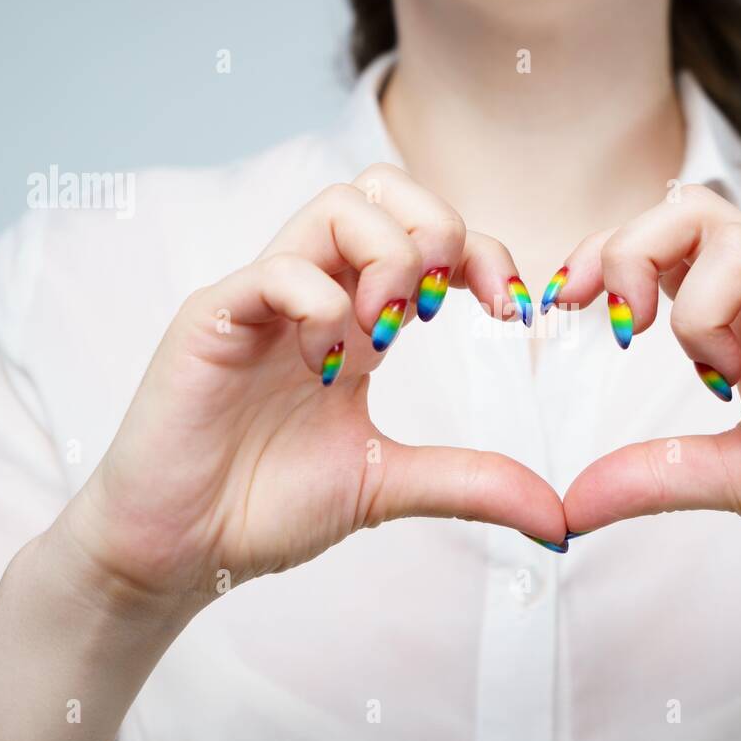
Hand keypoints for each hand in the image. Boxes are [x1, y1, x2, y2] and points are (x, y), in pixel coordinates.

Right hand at [59, 163, 565, 610]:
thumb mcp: (390, 485)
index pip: (429, 237)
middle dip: (437, 229)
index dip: (484, 254)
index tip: (516, 313)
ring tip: (384, 334)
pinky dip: (322, 305)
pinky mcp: (213, 319)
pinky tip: (325, 368)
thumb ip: (473, 484)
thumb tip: (561, 521)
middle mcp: (314, 293)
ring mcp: (261, 298)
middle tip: (443, 307)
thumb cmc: (266, 505)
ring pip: (336, 205)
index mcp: (355, 319)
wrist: (179, 551)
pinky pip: (277, 268)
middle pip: (383, 189)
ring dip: (386, 258)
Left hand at [553, 185, 740, 593]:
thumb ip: (657, 476)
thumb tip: (568, 505)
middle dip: (635, 253)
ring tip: (725, 388)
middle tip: (626, 329)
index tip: (562, 306)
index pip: (668, 239)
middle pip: (698, 210)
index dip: (605, 252)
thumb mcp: (737, 479)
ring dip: (705, 319)